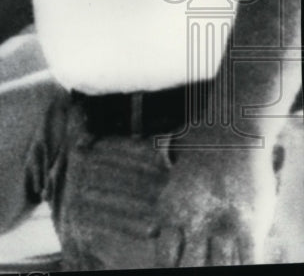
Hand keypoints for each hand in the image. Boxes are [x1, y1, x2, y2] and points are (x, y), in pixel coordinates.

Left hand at [152, 145, 276, 266]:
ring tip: (216, 267)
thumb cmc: (201, 163)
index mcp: (171, 214)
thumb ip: (165, 214)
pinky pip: (248, 260)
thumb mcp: (175, 186)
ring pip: (218, 267)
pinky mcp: (248, 225)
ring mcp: (221, 225)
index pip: (165, 258)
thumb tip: (148, 234)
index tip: (172, 271)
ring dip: (217, 270)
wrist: (228, 135)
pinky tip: (242, 269)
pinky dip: (245, 268)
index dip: (168, 269)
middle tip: (194, 268)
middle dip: (190, 271)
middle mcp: (193, 223)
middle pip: (189, 267)